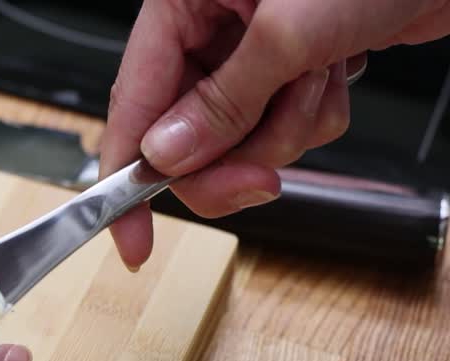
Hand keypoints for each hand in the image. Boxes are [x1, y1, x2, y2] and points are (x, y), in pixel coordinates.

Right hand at [101, 0, 449, 269]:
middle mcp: (209, 28)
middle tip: (259, 176)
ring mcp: (251, 51)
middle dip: (233, 156)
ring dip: (286, 129)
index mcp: (181, 5)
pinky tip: (334, 74)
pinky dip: (315, 116)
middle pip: (186, 135)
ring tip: (317, 79)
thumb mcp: (285, 35)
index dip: (126, 176)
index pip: (132, 102)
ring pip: (240, 139)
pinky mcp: (292, 68)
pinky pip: (284, 128)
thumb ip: (221, 102)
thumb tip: (167, 156)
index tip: (132, 235)